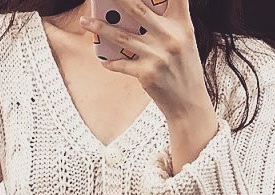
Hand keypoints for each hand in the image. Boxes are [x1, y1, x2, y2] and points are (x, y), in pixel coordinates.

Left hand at [79, 0, 210, 118]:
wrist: (189, 105)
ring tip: (85, 21)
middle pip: (137, 8)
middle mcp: (171, 38)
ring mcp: (158, 57)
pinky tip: (102, 59)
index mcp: (182, 25)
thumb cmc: (184, 70)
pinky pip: (121, 64)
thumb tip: (138, 9)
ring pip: (122, 37)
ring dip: (100, 28)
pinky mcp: (147, 75)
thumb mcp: (185, 41)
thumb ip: (168, 21)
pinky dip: (109, 61)